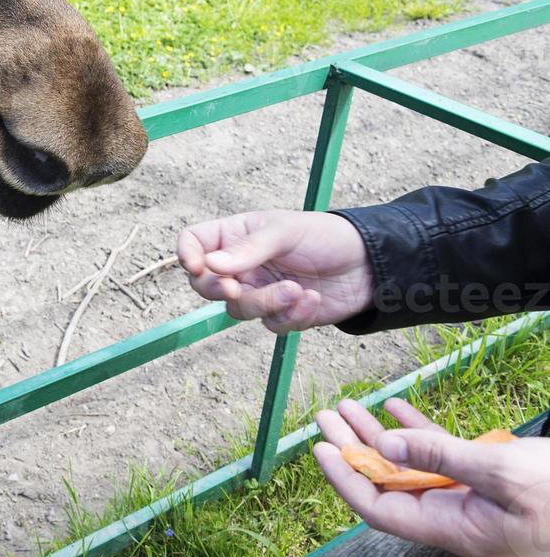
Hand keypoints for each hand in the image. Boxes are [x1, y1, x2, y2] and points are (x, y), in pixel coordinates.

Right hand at [176, 209, 373, 332]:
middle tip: (236, 288)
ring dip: (265, 303)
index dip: (187, 254)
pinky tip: (313, 299)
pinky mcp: (281, 314)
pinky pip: (270, 324)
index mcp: (235, 236)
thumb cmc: (325, 236)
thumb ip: (248, 248)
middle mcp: (241, 265)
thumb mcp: (285, 232)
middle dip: (219, 289)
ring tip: (296, 291)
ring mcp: (259, 291)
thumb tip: (209, 264)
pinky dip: (291, 315)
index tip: (199, 266)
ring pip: (238, 309)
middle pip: (206, 284)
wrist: (370, 264)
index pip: (194, 242)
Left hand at [314, 398, 549, 556]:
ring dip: (376, 435)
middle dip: (351, 449)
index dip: (345, 479)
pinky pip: (439, 455)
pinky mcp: (486, 479)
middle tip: (323, 417)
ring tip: (348, 405)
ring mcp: (468, 497)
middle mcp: (453, 514)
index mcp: (453, 526)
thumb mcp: (502, 472)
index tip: (318, 448)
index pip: (379, 508)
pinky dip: (416, 431)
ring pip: (408, 465)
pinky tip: (396, 407)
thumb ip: (442, 458)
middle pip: (386, 483)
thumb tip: (386, 448)